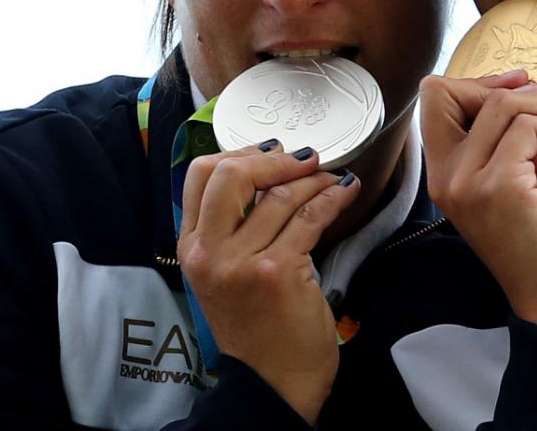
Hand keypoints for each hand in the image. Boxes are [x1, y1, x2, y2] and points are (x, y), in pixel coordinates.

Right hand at [177, 144, 359, 424]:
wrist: (272, 383)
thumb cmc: (256, 329)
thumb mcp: (224, 275)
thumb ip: (231, 229)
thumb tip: (264, 173)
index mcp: (191, 248)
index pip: (198, 176)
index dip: (239, 153)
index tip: (270, 152)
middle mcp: (209, 252)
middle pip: (232, 174)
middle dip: (275, 158)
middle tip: (306, 158)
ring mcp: (241, 261)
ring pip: (279, 195)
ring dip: (314, 179)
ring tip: (331, 177)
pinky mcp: (277, 270)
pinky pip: (310, 217)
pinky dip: (333, 198)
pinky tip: (346, 191)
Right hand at [420, 71, 536, 342]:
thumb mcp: (525, 172)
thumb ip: (514, 133)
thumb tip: (523, 85)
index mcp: (447, 173)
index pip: (434, 96)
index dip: (480, 82)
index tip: (525, 95)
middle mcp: (446, 177)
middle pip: (454, 89)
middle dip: (515, 92)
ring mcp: (466, 182)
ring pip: (503, 103)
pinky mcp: (497, 188)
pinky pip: (529, 126)